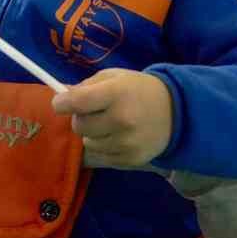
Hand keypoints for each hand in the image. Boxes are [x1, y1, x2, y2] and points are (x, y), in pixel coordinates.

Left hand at [51, 69, 173, 168]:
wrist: (175, 112)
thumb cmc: (138, 90)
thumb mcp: (114, 77)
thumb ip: (86, 86)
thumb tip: (60, 96)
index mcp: (116, 94)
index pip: (77, 102)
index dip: (62, 103)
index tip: (61, 103)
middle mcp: (122, 120)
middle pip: (79, 126)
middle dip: (81, 118)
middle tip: (95, 112)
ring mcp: (127, 143)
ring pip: (88, 142)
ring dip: (93, 134)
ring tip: (110, 124)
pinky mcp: (130, 160)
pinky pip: (101, 156)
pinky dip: (104, 146)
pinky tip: (119, 136)